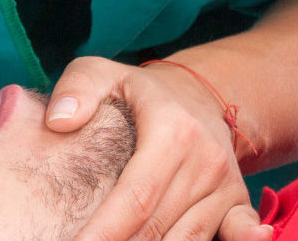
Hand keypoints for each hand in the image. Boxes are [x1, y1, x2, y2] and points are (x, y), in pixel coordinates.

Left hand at [45, 57, 274, 240]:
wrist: (202, 95)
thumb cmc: (139, 93)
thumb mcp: (103, 73)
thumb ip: (77, 89)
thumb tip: (59, 122)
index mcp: (173, 131)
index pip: (136, 197)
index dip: (104, 231)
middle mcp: (206, 161)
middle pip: (156, 228)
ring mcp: (225, 185)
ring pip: (186, 240)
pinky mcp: (237, 201)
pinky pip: (234, 235)